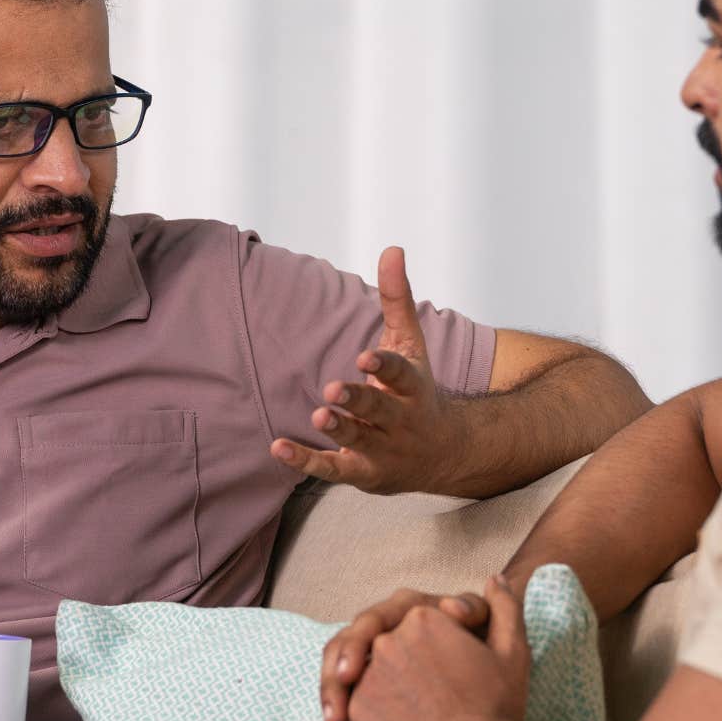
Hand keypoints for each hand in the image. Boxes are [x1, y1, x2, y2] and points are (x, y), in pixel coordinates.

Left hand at [270, 246, 464, 493]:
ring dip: (338, 430)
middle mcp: (401, 421)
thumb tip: (392, 249)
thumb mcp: (411, 345)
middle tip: (333, 390)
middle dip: (358, 401)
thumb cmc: (418, 392)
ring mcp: (382, 449)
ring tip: (318, 416)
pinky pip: (332, 469)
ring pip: (358, 441)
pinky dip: (305, 460)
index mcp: (414, 388)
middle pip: (379, 412)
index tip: (366, 357)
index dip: (384, 367)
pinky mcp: (362, 472)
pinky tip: (278, 447)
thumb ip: (397, 300)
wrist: (442, 454)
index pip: (401, 375)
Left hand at [348, 575, 531, 720]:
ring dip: (376, 693)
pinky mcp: (357, 710)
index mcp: (423, 616)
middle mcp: (389, 639)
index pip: (415, 622)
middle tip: (420, 696)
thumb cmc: (496, 706)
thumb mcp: (512, 650)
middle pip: (387, 646)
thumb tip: (495, 579)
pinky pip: (354, 708)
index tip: (443, 670)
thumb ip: (504, 607)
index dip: (429, 646)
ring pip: (364, 677)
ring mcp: (369, 675)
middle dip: (400, 668)